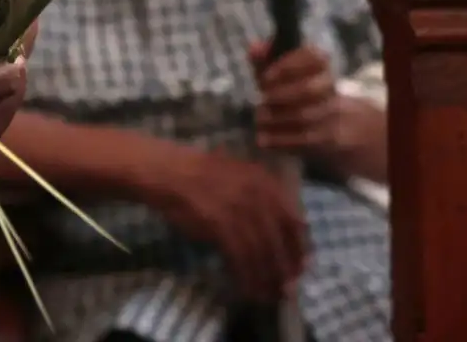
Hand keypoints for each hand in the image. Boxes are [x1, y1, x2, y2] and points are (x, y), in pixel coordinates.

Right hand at [154, 147, 307, 302]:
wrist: (166, 171)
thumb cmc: (200, 173)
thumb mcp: (239, 174)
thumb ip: (263, 196)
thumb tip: (287, 228)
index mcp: (265, 182)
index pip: (294, 221)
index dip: (299, 248)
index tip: (300, 267)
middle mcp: (257, 195)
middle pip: (279, 241)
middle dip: (284, 270)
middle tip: (285, 289)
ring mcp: (239, 210)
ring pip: (261, 253)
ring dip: (265, 278)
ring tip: (266, 295)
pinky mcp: (220, 225)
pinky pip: (240, 258)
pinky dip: (245, 276)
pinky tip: (246, 288)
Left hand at [251, 43, 339, 160]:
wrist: (327, 121)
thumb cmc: (292, 88)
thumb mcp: (276, 72)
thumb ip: (264, 60)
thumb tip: (254, 48)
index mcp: (319, 63)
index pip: (313, 56)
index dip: (287, 67)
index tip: (265, 78)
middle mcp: (329, 86)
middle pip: (310, 90)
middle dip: (281, 96)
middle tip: (261, 100)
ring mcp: (332, 113)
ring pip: (306, 116)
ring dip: (278, 118)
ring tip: (260, 118)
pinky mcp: (329, 137)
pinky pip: (305, 140)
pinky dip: (281, 140)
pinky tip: (262, 140)